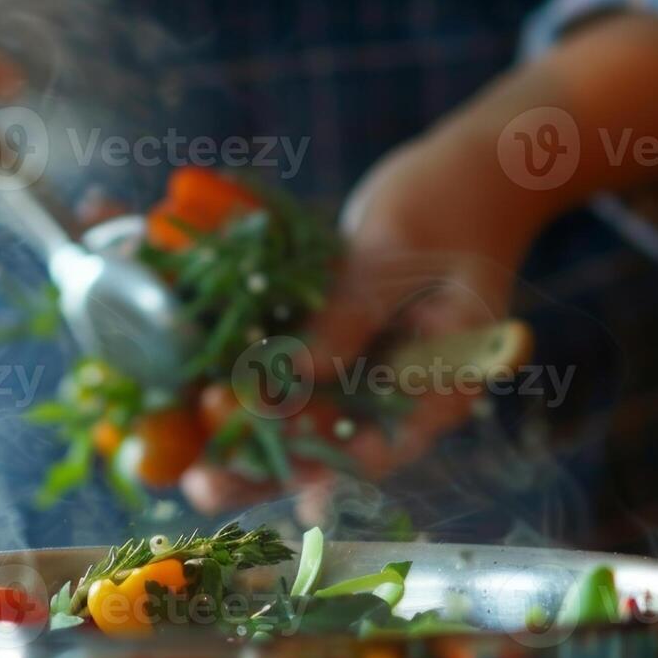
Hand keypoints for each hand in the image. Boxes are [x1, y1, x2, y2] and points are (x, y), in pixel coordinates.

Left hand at [181, 124, 553, 520]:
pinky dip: (251, 397)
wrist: (468, 170)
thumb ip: (349, 316)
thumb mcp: (392, 254)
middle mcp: (403, 393)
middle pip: (336, 451)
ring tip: (189, 470)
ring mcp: (369, 373)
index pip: (388, 444)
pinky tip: (196, 412)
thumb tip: (295, 374)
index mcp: (442, 381)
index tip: (278, 478)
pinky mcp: (340, 348)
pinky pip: (294, 384)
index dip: (330, 468)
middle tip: (205, 486)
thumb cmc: (447, 202)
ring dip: (250, 446)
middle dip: (269, 472)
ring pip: (307, 426)